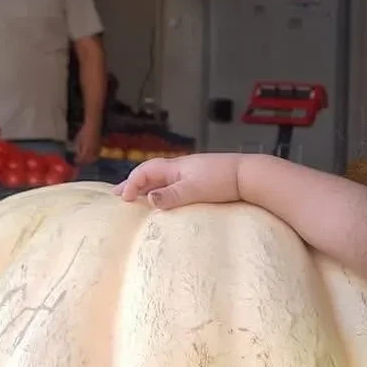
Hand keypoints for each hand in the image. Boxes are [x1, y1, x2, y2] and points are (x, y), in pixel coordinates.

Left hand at [73, 119, 102, 164]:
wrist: (93, 127)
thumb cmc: (84, 132)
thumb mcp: (78, 140)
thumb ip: (78, 148)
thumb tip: (77, 154)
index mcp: (86, 149)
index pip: (82, 158)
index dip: (78, 160)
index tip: (75, 161)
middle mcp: (92, 151)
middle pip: (88, 160)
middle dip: (84, 161)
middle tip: (80, 161)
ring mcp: (97, 149)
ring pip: (94, 158)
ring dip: (89, 160)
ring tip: (85, 160)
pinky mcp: (100, 147)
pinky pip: (97, 154)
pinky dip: (94, 157)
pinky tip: (92, 156)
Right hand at [118, 153, 241, 209]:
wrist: (248, 175)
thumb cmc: (222, 180)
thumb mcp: (194, 189)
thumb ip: (171, 195)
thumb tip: (148, 199)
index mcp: (175, 167)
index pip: (145, 171)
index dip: (131, 183)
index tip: (124, 199)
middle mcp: (180, 168)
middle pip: (150, 174)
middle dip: (133, 184)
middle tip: (117, 195)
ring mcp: (190, 174)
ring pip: (162, 180)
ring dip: (146, 188)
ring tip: (135, 198)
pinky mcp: (200, 182)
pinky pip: (173, 185)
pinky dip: (161, 191)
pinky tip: (163, 200)